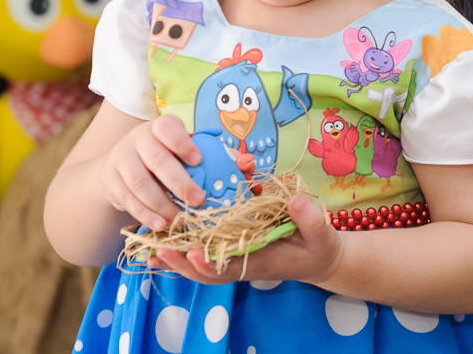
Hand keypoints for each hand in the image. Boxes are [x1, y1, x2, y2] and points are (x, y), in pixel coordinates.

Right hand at [97, 114, 204, 230]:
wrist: (119, 164)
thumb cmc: (162, 156)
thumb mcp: (179, 149)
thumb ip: (206, 155)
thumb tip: (241, 163)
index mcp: (159, 127)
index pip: (168, 129)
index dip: (183, 144)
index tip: (198, 161)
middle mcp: (137, 139)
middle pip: (157, 160)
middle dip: (179, 182)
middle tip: (198, 200)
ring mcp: (121, 159)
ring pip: (140, 183)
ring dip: (162, 205)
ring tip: (181, 219)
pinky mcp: (110, 181)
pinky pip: (128, 200)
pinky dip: (146, 215)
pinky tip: (161, 224)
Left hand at [153, 194, 344, 286]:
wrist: (320, 259)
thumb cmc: (320, 248)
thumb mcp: (321, 234)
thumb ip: (309, 219)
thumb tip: (294, 200)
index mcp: (261, 261)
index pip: (231, 267)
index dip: (210, 263)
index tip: (193, 253)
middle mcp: (244, 263)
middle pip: (207, 271)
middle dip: (182, 263)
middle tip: (158, 251)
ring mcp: (237, 259)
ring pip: (201, 266)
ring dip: (177, 259)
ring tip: (151, 249)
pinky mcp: (234, 250)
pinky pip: (206, 255)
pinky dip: (185, 251)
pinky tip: (166, 242)